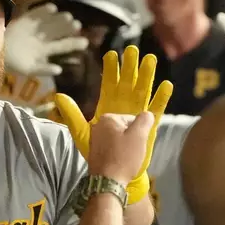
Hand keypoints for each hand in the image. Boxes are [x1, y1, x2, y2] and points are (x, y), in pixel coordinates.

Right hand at [5, 3, 88, 76]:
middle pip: (59, 31)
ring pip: (50, 21)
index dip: (73, 43)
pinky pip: (35, 13)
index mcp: (46, 50)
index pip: (63, 45)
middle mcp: (43, 37)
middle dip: (68, 28)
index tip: (85, 42)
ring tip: (68, 17)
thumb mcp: (29, 70)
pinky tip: (52, 8)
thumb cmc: (12, 63)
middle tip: (77, 25)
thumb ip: (43, 70)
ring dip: (59, 19)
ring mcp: (35, 28)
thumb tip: (59, 70)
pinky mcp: (25, 19)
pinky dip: (43, 10)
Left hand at [55, 45, 173, 202]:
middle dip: (129, 67)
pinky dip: (160, 98)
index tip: (110, 54)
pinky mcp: (148, 129)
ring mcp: (136, 119)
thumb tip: (58, 96)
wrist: (113, 176)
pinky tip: (165, 84)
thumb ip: (72, 113)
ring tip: (150, 59)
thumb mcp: (80, 131)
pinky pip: (155, 110)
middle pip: (127, 83)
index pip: (109, 85)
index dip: (111, 70)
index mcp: (107, 110)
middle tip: (131, 48)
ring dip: (146, 76)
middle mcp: (123, 110)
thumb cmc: (99, 155)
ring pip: (142, 91)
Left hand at [89, 113, 154, 185]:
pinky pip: (111, 149)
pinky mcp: (93, 152)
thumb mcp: (139, 135)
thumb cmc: (124, 157)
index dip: (139, 131)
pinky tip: (120, 162)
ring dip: (125, 147)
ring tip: (127, 158)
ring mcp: (93, 140)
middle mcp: (97, 126)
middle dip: (132, 139)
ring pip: (117, 139)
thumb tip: (147, 114)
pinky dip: (117, 154)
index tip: (139, 143)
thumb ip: (144, 120)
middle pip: (124, 129)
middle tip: (134, 151)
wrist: (107, 181)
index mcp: (107, 118)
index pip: (132, 119)